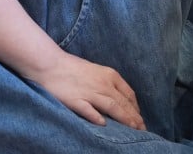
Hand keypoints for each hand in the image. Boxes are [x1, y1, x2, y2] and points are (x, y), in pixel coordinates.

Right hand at [28, 51, 144, 129]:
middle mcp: (103, 84)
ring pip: (112, 106)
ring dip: (124, 119)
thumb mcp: (97, 72)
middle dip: (134, 117)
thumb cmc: (73, 68)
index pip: (128, 94)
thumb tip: (120, 99)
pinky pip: (88, 110)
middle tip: (142, 130)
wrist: (50, 63)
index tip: (140, 119)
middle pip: (123, 103)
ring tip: (133, 130)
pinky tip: (103, 125)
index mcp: (110, 76)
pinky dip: (97, 117)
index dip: (136, 108)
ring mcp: (89, 92)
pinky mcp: (75, 99)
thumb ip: (108, 84)